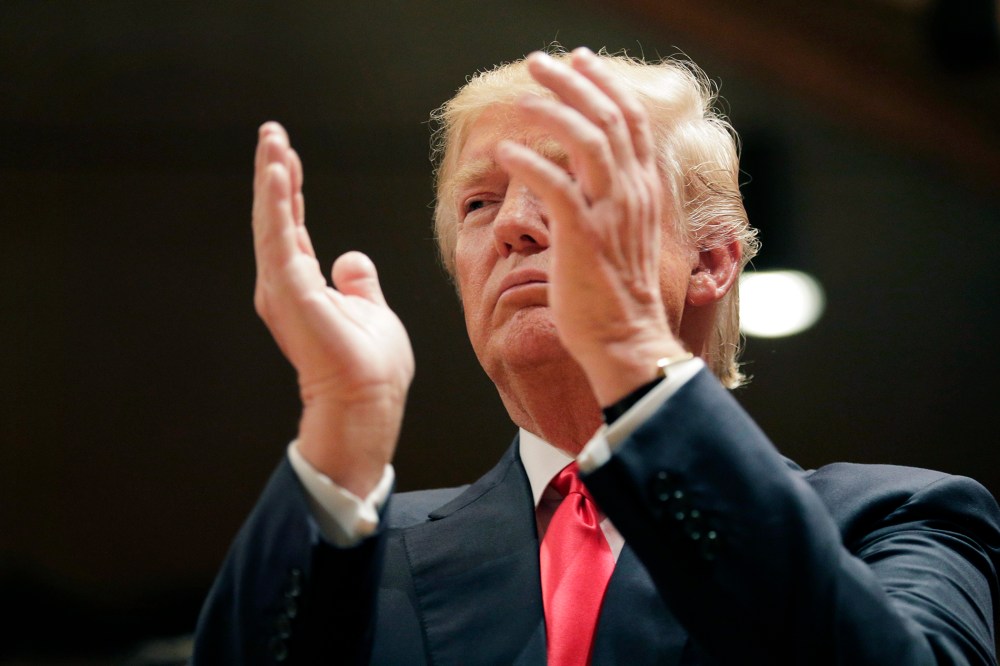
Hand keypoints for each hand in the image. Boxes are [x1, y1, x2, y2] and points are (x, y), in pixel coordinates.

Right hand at [253, 122, 413, 495]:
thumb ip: (358, 284)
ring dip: (272, 178)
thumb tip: (351, 258)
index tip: (289, 157)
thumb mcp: (370, 311)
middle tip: (271, 133)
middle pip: (276, 218)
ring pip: (272, 221)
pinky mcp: (290, 291)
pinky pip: (280, 237)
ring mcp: (283, 288)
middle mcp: (285, 285)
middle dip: (274, 174)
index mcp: (304, 287)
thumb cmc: (371, 368)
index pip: (293, 228)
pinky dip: (278, 203)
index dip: (291, 192)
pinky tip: (280, 171)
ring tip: (272, 140)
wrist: (368, 402)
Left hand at [495, 49, 687, 404]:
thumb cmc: (617, 295)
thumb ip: (611, 201)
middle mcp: (632, 193)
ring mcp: (610, 213)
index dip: (604, 85)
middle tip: (540, 62)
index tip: (580, 61)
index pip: (630, 121)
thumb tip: (582, 179)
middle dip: (573, 82)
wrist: (626, 339)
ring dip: (551, 111)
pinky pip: (555, 186)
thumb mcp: (623, 236)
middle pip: (607, 118)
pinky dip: (529, 163)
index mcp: (643, 191)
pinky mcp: (583, 236)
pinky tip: (504, 153)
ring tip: (521, 97)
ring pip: (586, 140)